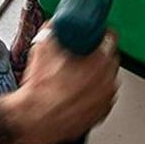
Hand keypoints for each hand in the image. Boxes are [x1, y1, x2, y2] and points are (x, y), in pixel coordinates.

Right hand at [8, 26, 119, 143]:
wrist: (34, 119)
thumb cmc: (40, 90)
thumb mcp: (42, 47)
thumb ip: (52, 30)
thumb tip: (55, 24)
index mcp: (99, 61)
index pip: (110, 38)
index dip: (100, 34)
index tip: (93, 35)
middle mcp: (108, 80)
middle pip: (110, 59)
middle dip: (97, 55)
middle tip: (81, 55)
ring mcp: (106, 99)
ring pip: (106, 79)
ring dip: (96, 75)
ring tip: (74, 77)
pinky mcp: (100, 114)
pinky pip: (101, 97)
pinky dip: (93, 94)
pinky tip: (75, 93)